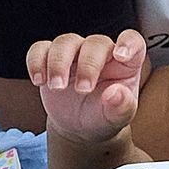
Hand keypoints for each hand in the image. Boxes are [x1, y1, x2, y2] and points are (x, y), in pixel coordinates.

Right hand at [26, 29, 146, 145]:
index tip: (120, 56)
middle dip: (87, 65)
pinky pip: (40, 49)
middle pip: (95, 43)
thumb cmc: (104, 116)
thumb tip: (116, 93)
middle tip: (83, 90)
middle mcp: (100, 52)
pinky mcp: (50, 58)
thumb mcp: (117, 118)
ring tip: (57, 88)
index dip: (128, 43)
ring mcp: (75, 53)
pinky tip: (39, 81)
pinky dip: (36, 61)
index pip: (132, 41)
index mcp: (125, 63)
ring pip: (65, 42)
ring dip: (58, 63)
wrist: (80, 126)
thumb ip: (122, 107)